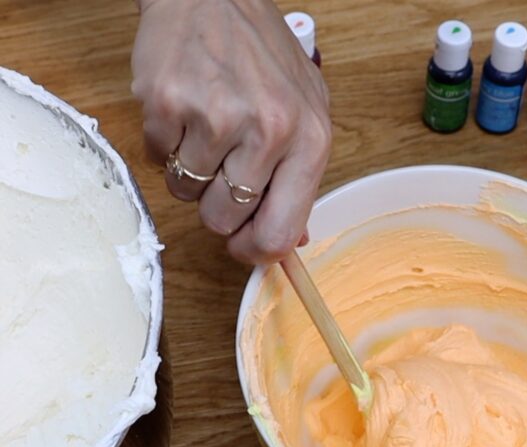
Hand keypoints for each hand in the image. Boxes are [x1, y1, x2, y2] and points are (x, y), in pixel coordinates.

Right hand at [131, 0, 331, 263]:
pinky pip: (157, 161)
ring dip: (191, 172)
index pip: (279, 232)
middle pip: (224, 220)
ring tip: (207, 129)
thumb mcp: (307, 112)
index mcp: (311, 140)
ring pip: (187, 194)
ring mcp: (215, 117)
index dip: (254, 250)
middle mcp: (268, 131)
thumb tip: (289, 241)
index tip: (243, 245)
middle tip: (223, 167)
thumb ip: (301, 179)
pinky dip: (166, 146)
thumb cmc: (264, 58)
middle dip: (218, 205)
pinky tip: (185, 112)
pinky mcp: (166, 104)